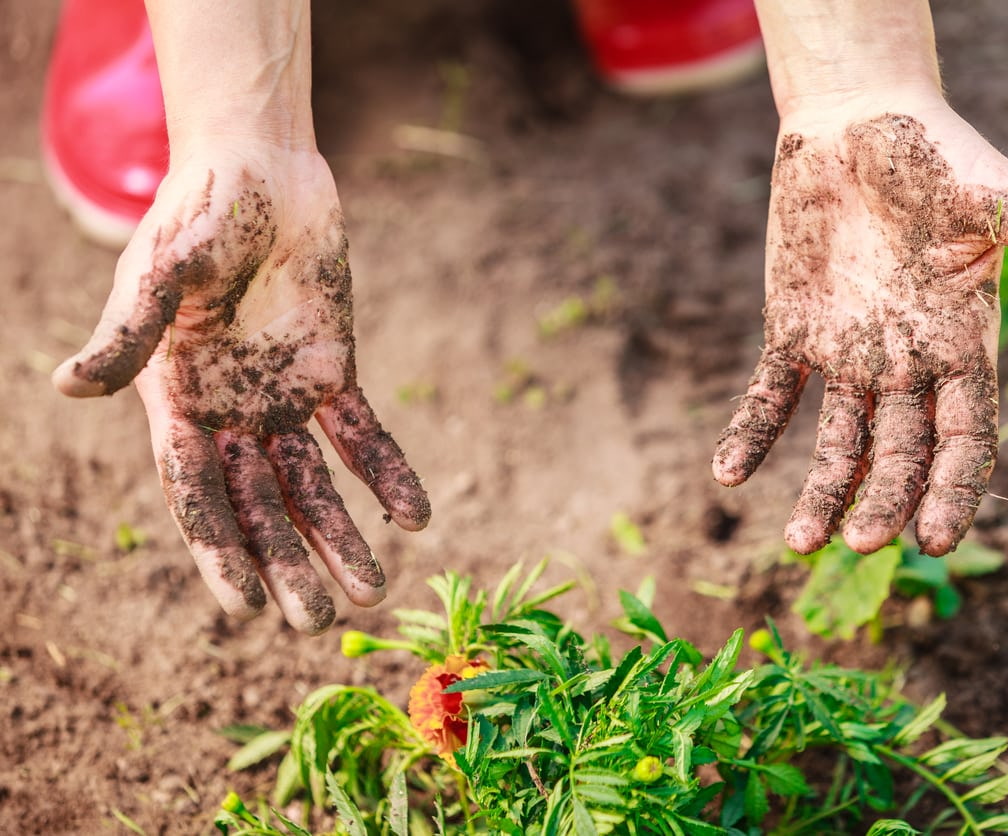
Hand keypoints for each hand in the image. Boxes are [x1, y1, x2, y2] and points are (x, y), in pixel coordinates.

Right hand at [54, 148, 429, 633]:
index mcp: (176, 403)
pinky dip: (386, 475)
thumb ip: (128, 334)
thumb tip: (68, 385)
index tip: (247, 609)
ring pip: (313, 487)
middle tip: (321, 622)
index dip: (220, 551)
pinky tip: (415, 518)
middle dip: (289, 564)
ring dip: (342, 538)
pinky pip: (362, 437)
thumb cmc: (199, 215)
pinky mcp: (331, 374)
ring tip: (373, 593)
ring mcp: (281, 398)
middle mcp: (229, 413)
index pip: (197, 495)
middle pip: (260, 508)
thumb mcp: (160, 274)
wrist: (263, 170)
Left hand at [713, 103, 1007, 556]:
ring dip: (822, 490)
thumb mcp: (995, 196)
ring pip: (839, 441)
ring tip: (799, 541)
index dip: (952, 489)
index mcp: (963, 344)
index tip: (933, 538)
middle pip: (900, 453)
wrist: (855, 118)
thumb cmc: (936, 152)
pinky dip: (751, 433)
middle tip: (861, 544)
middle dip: (883, 500)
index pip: (964, 438)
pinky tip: (728, 473)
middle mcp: (907, 363)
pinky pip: (770, 395)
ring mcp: (848, 354)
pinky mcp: (792, 333)